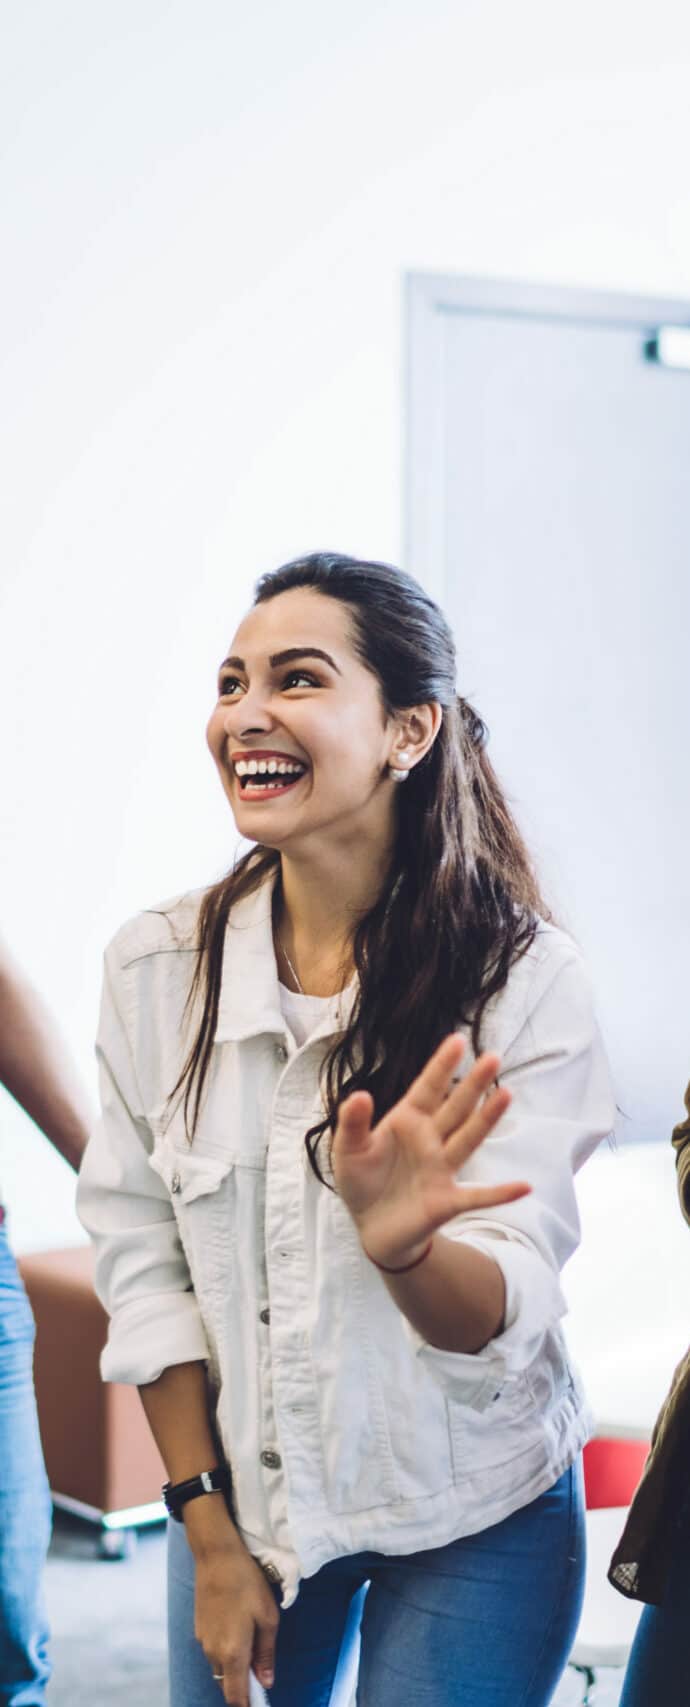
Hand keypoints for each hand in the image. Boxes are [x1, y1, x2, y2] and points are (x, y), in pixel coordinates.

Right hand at [194, 1542, 278, 1706]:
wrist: (216, 1555)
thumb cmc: (247, 1584)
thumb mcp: (268, 1617)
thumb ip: (266, 1653)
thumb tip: (267, 1682)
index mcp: (232, 1653)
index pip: (235, 1696)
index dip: (247, 1704)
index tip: (259, 1702)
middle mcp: (213, 1653)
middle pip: (226, 1684)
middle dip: (242, 1686)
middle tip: (261, 1673)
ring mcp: (203, 1641)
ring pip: (219, 1668)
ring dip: (234, 1667)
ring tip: (252, 1646)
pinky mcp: (198, 1629)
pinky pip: (213, 1652)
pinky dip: (225, 1652)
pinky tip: (237, 1631)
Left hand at [332, 1034, 529, 1268]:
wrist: (372, 1227)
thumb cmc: (361, 1181)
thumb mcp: (348, 1149)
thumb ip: (353, 1122)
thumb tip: (360, 1094)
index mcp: (407, 1121)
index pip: (427, 1088)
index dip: (442, 1065)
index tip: (458, 1040)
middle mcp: (430, 1140)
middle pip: (456, 1107)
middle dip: (473, 1083)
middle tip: (494, 1057)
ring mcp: (442, 1169)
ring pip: (468, 1139)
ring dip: (487, 1119)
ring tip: (507, 1094)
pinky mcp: (447, 1200)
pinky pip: (478, 1196)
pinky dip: (500, 1194)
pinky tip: (524, 1187)